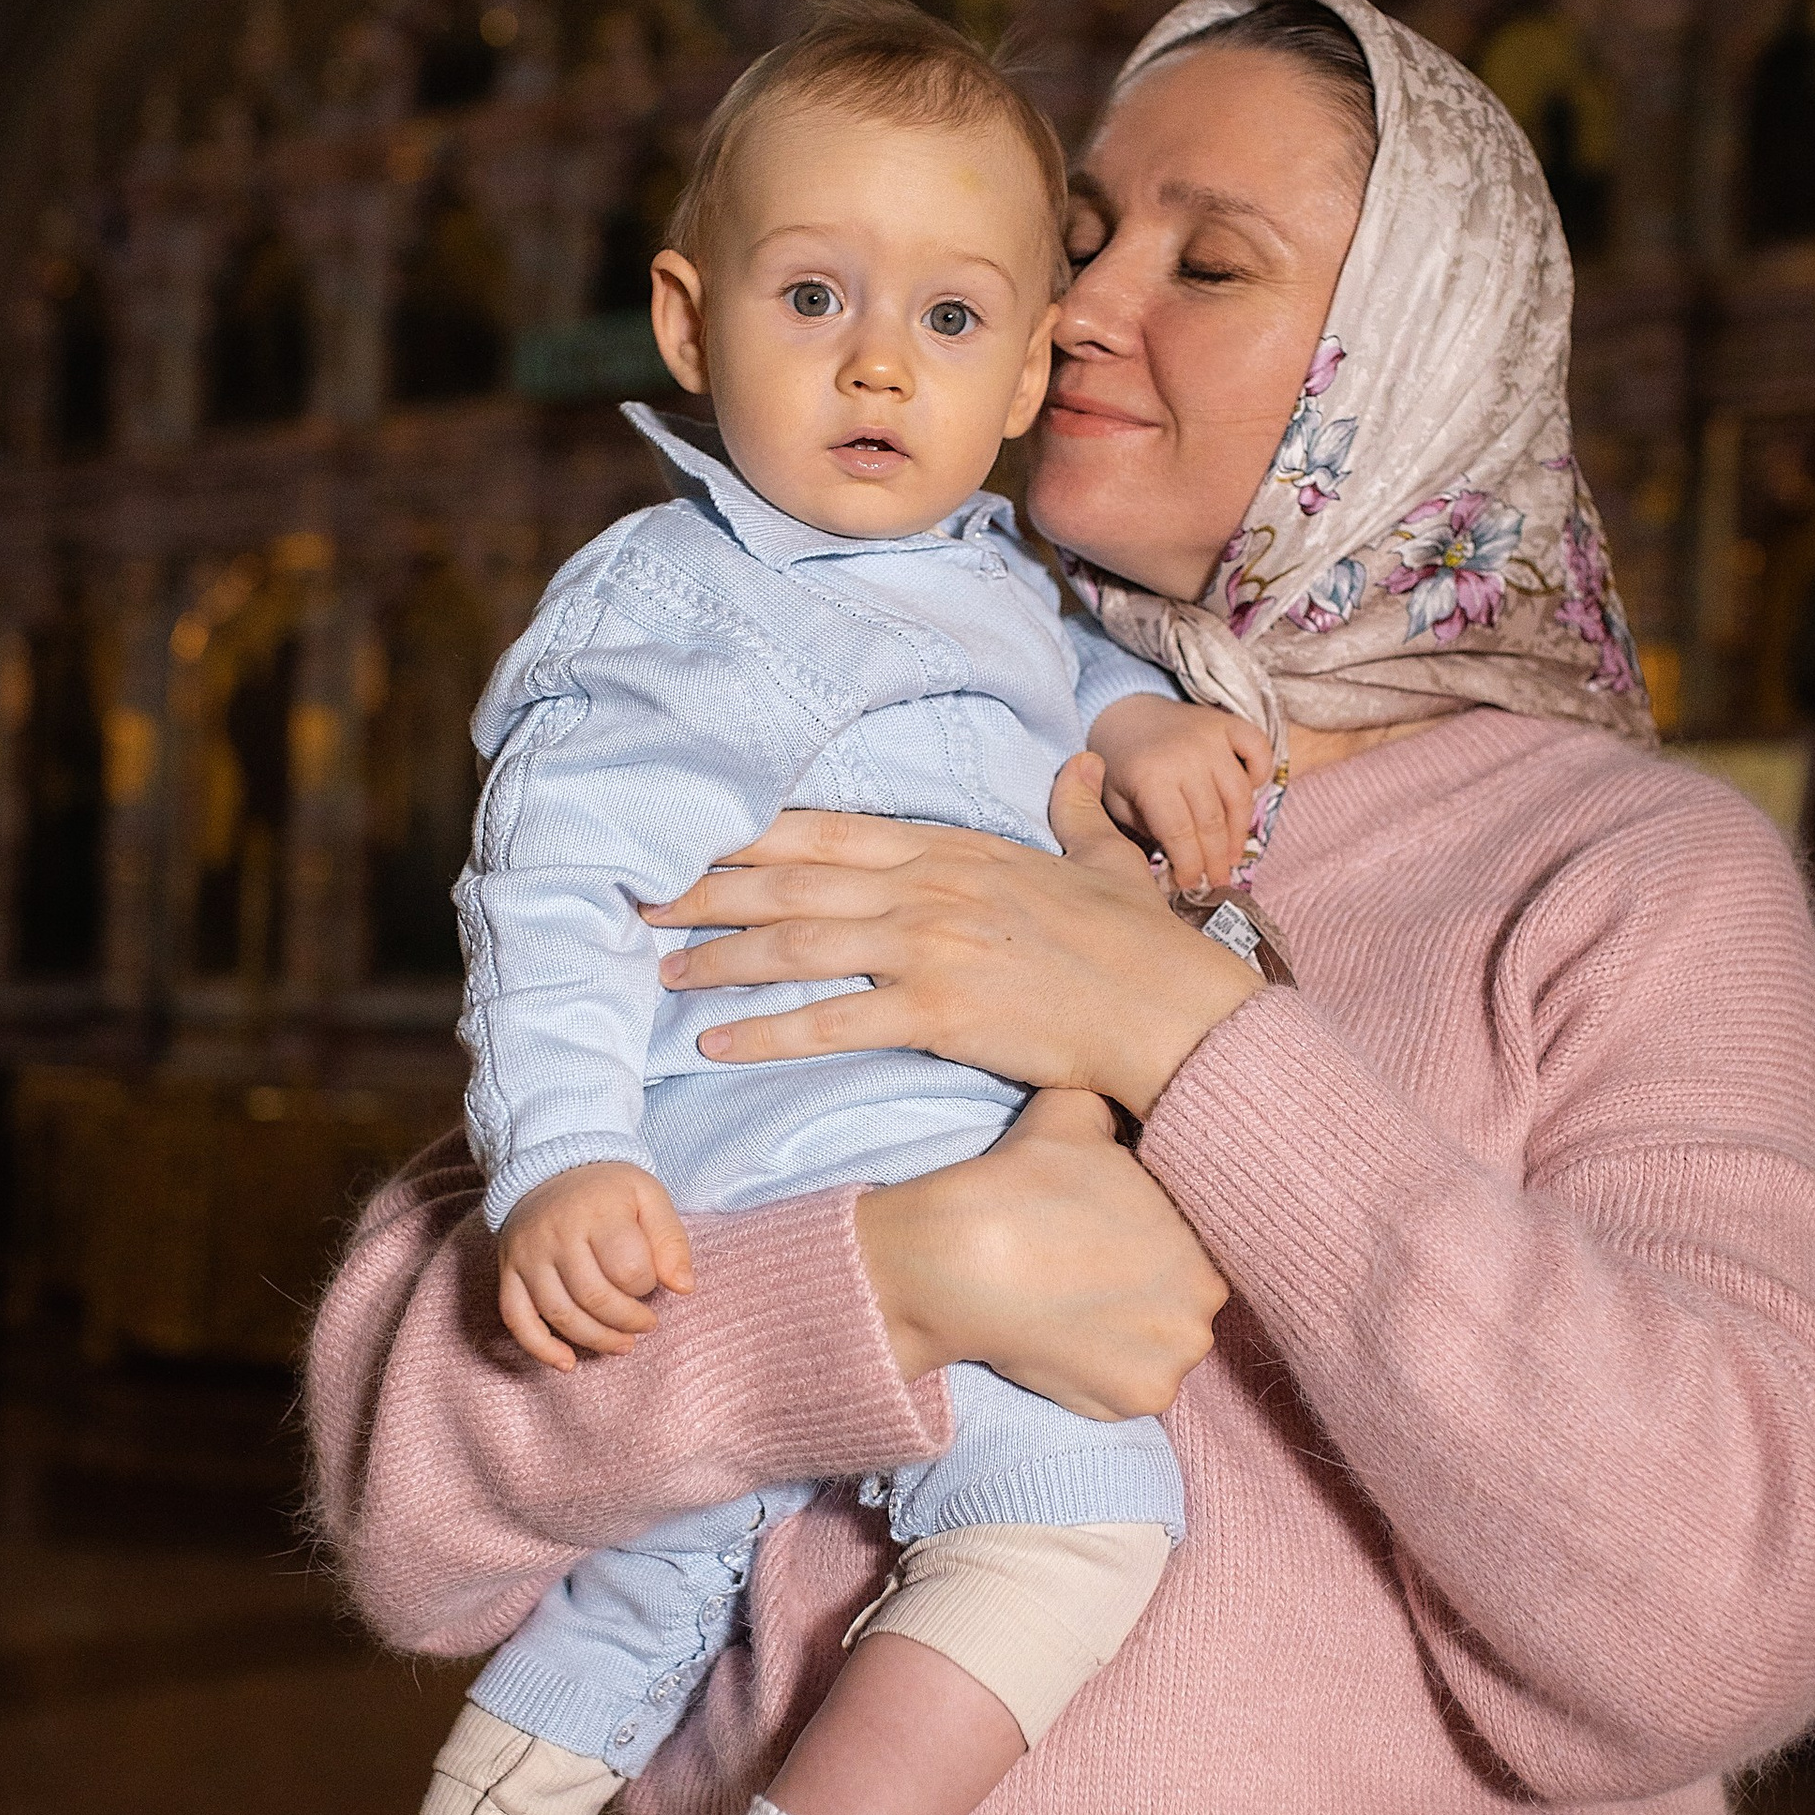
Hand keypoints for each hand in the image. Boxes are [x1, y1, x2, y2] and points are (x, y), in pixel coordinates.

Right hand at [497, 1161, 694, 1369]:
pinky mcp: (508, 1272)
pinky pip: (516, 1318)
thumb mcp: (648, 1197)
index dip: (647, 1284)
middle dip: (628, 1321)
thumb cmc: (608, 1190)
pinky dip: (540, 1347)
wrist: (548, 1168)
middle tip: (646, 1324)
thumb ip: (671, 1240)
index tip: (653, 1280)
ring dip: (596, 1339)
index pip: (627, 1268)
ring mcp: (527, 1256)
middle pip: (594, 1297)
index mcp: (596, 1212)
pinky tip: (568, 1363)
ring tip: (623, 1344)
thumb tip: (683, 1288)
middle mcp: (556, 1234)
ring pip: (560, 1314)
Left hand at [643, 753, 1259, 1121]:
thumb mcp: (1100, 862)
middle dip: (708, 889)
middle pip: (792, 880)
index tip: (693, 839)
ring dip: (719, 961)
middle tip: (642, 901)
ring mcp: (930, 944)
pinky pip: (830, 1020)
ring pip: (796, 943)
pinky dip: (765, 1032)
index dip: (752, 835)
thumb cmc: (1139, 944)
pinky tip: (715, 1045)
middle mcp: (930, 886)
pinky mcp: (938, 1009)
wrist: (1172, 1007)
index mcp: (954, 849)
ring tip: (661, 974)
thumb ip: (1076, 813)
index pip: (829, 831)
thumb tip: (1074, 769)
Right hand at [855, 1088, 1226, 1418]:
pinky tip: (1066, 1342)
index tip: (1110, 1241)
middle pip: (1182, 1300)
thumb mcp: (1076, 1115)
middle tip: (1090, 1276)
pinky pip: (1131, 1391)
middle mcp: (1206, 1303)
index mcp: (1203, 1234)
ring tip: (1076, 1310)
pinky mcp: (1138, 1402)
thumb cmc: (1021, 1182)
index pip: (1192, 1243)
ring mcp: (1175, 1359)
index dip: (1149, 1241)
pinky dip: (1103, 1375)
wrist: (961, 1258)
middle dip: (1146, 1290)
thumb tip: (1119, 1094)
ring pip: (1160, 1348)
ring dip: (1129, 1336)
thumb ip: (1115, 1107)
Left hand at [1088, 692, 1272, 894]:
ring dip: (1239, 831)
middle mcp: (1184, 756)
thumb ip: (1144, 831)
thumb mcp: (1116, 803)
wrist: (1123, 712)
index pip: (1180, 833)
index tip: (1191, 883)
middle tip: (1218, 881)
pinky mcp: (1227, 723)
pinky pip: (1259, 749)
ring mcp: (1210, 737)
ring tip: (1233, 855)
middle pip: (1212, 820)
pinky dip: (1262, 772)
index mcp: (1150, 777)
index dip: (1190, 865)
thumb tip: (1179, 867)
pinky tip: (1250, 794)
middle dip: (1216, 859)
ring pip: (1239, 795)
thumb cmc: (1120, 766)